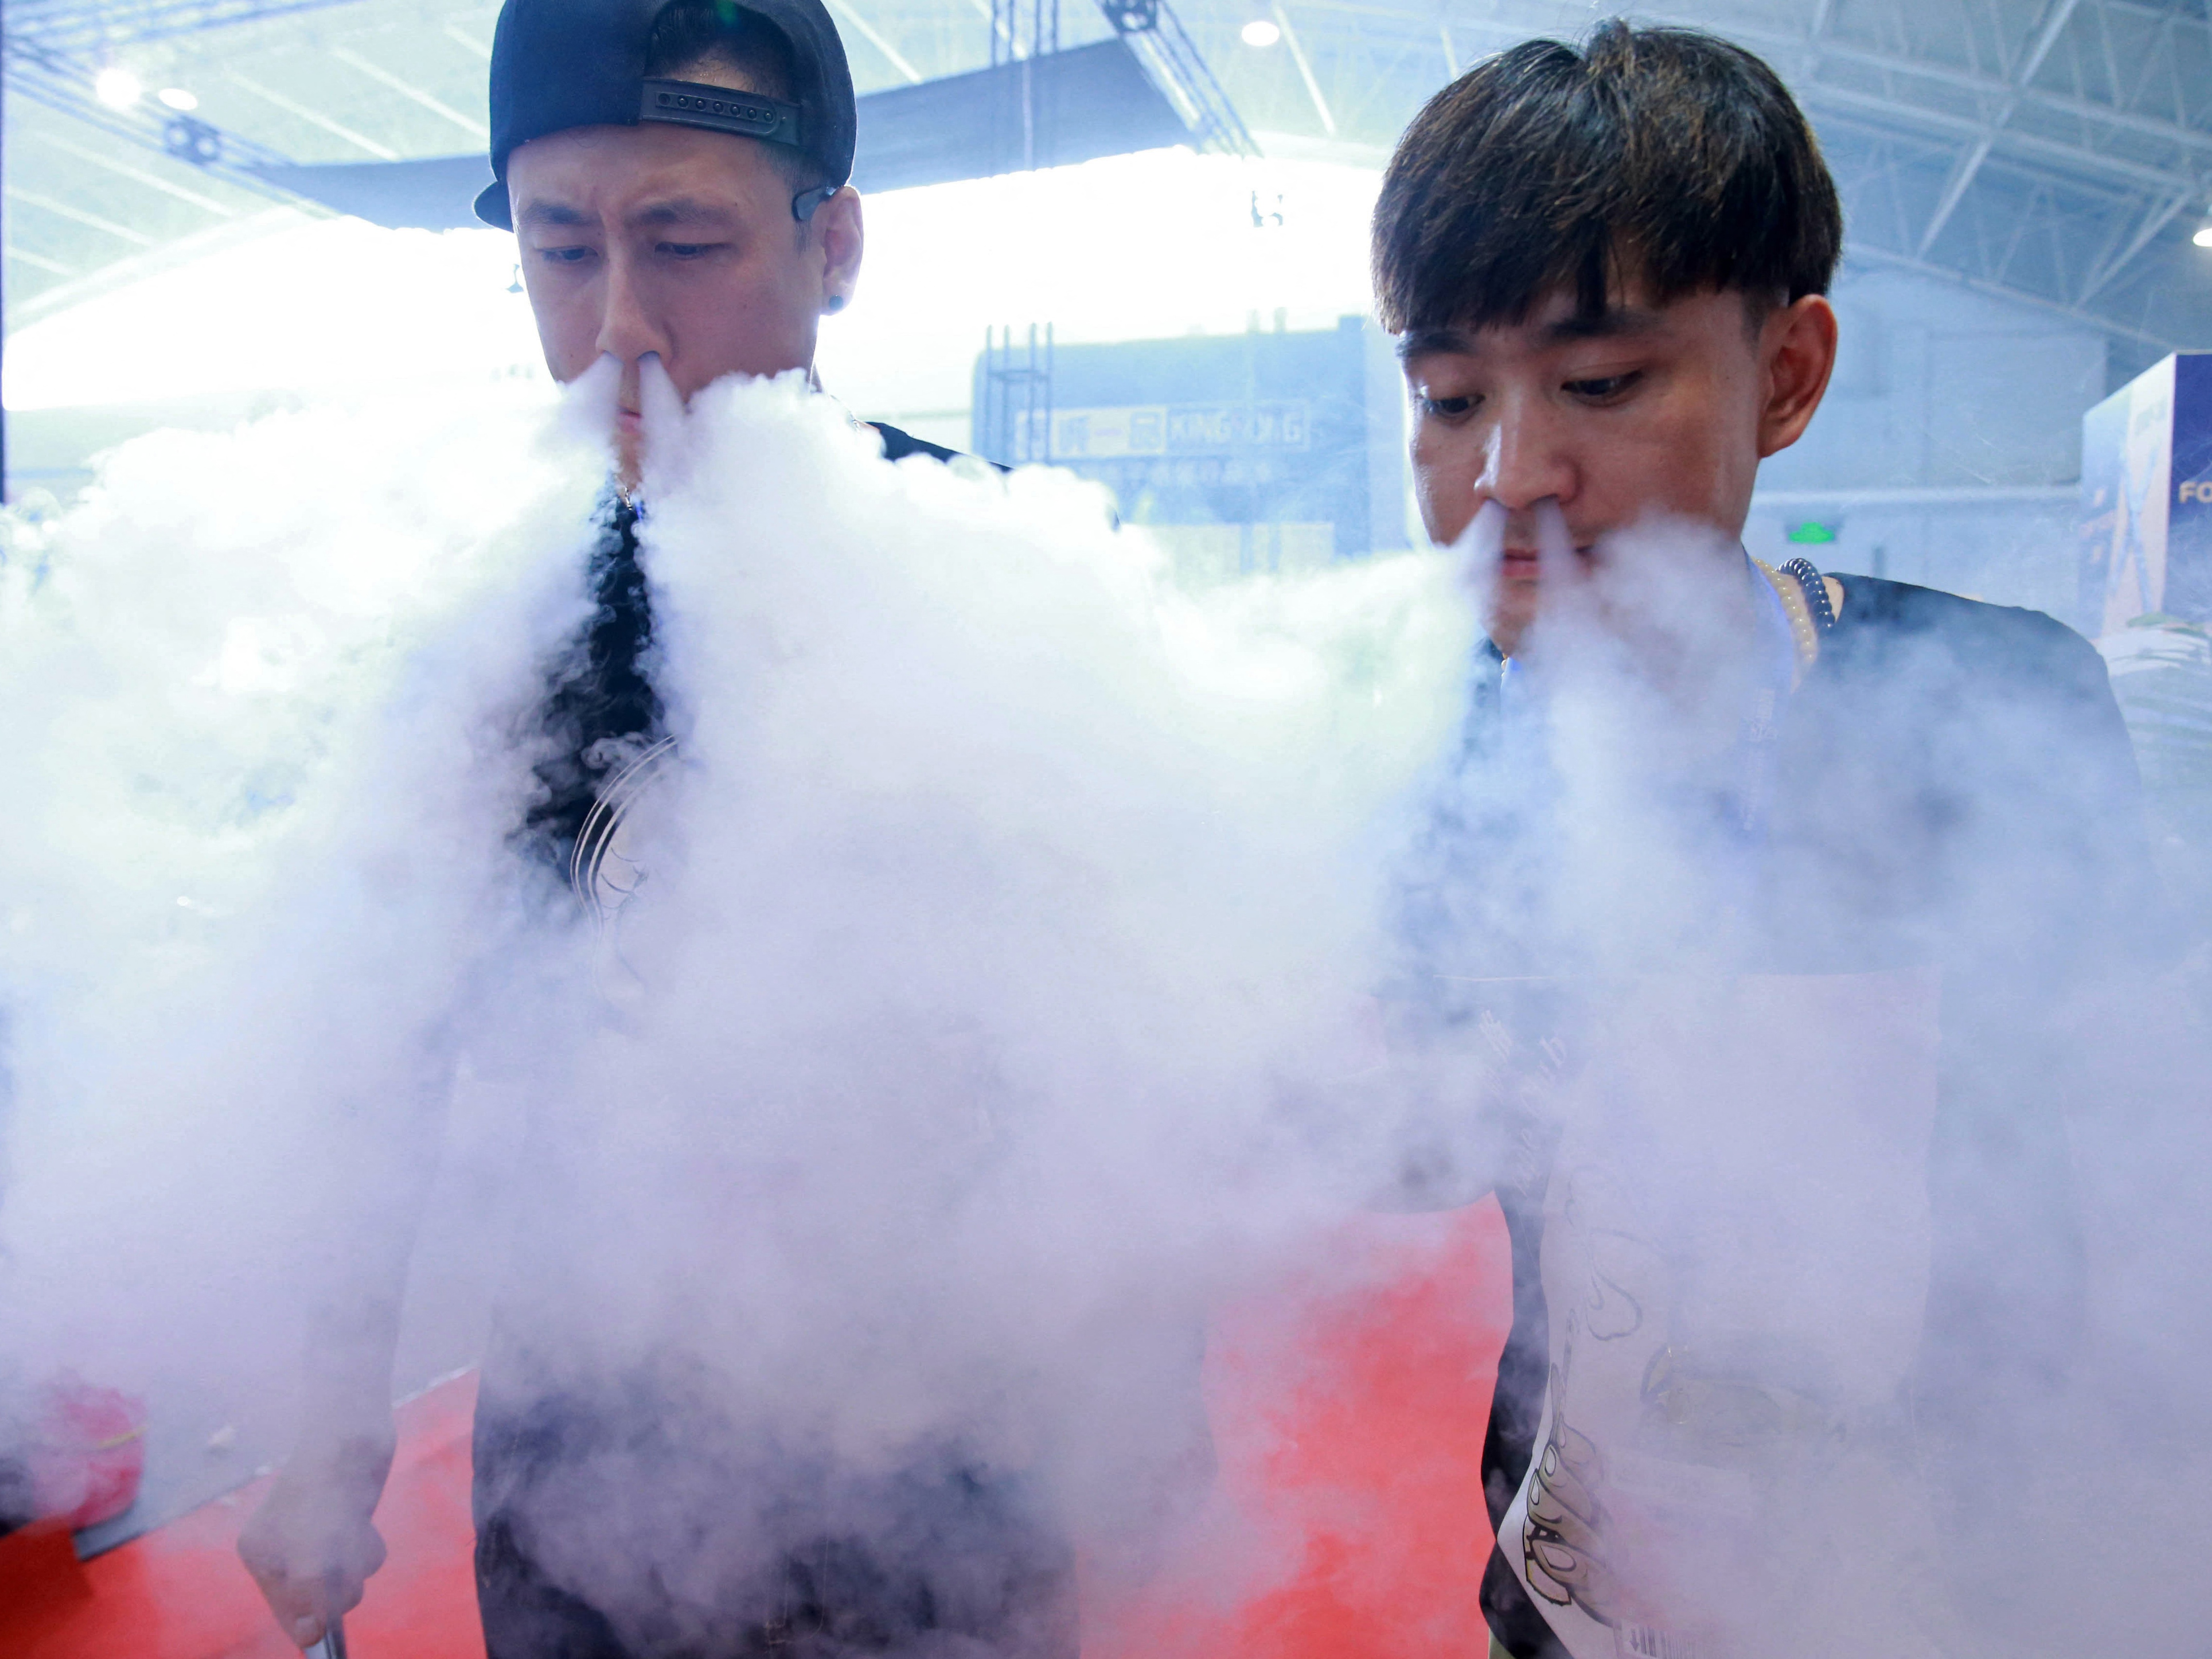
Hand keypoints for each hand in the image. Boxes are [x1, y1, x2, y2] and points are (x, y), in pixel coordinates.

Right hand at [238, 1429, 394, 1648]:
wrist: (355, 1425)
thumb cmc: (330, 1484)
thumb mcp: (314, 1550)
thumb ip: (308, 1596)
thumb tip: (309, 1636)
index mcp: (259, 1552)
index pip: (285, 1611)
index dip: (312, 1620)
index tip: (330, 1630)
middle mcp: (282, 1545)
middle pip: (317, 1598)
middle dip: (339, 1584)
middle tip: (344, 1554)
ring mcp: (314, 1532)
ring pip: (344, 1577)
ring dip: (358, 1561)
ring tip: (355, 1528)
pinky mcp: (344, 1520)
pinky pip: (359, 1554)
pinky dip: (368, 1545)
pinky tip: (364, 1522)